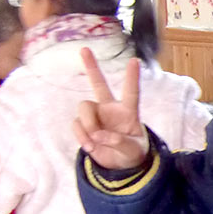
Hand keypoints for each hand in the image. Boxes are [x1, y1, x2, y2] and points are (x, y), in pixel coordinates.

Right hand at [71, 47, 149, 169]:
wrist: (120, 165)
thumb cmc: (132, 153)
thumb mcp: (133, 151)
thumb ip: (119, 142)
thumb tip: (99, 135)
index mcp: (128, 112)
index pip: (131, 92)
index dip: (132, 77)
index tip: (135, 60)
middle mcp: (110, 109)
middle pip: (99, 84)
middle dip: (91, 67)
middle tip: (84, 48)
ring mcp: (96, 116)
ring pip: (84, 107)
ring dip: (88, 124)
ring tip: (96, 140)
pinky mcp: (84, 126)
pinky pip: (77, 125)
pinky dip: (82, 136)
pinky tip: (90, 146)